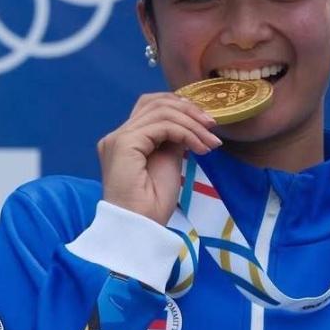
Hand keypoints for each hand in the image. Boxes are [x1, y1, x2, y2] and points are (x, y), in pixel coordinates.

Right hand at [99, 93, 221, 224]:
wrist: (140, 228)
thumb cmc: (153, 203)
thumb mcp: (169, 161)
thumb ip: (173, 139)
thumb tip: (189, 122)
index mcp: (126, 140)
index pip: (151, 106)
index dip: (180, 106)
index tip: (205, 122)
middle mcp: (118, 135)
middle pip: (156, 102)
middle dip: (190, 110)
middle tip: (212, 126)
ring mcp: (118, 138)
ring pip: (162, 111)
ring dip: (193, 124)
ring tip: (210, 142)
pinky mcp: (124, 144)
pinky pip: (163, 126)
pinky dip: (187, 133)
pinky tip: (200, 149)